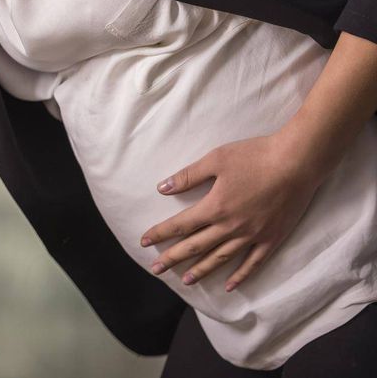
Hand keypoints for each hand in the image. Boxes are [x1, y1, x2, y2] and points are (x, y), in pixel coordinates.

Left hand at [138, 133, 326, 291]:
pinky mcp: (272, 238)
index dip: (161, 233)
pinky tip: (229, 285)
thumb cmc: (255, 156)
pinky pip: (254, 263)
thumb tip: (162, 188)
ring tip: (186, 281)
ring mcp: (253, 235)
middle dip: (173, 258)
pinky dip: (241, 275)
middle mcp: (231, 226)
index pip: (181, 225)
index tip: (144, 242)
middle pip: (196, 246)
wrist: (297, 162)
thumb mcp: (216, 160)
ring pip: (221, 258)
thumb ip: (188, 176)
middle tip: (156, 269)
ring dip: (202, 270)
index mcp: (215, 207)